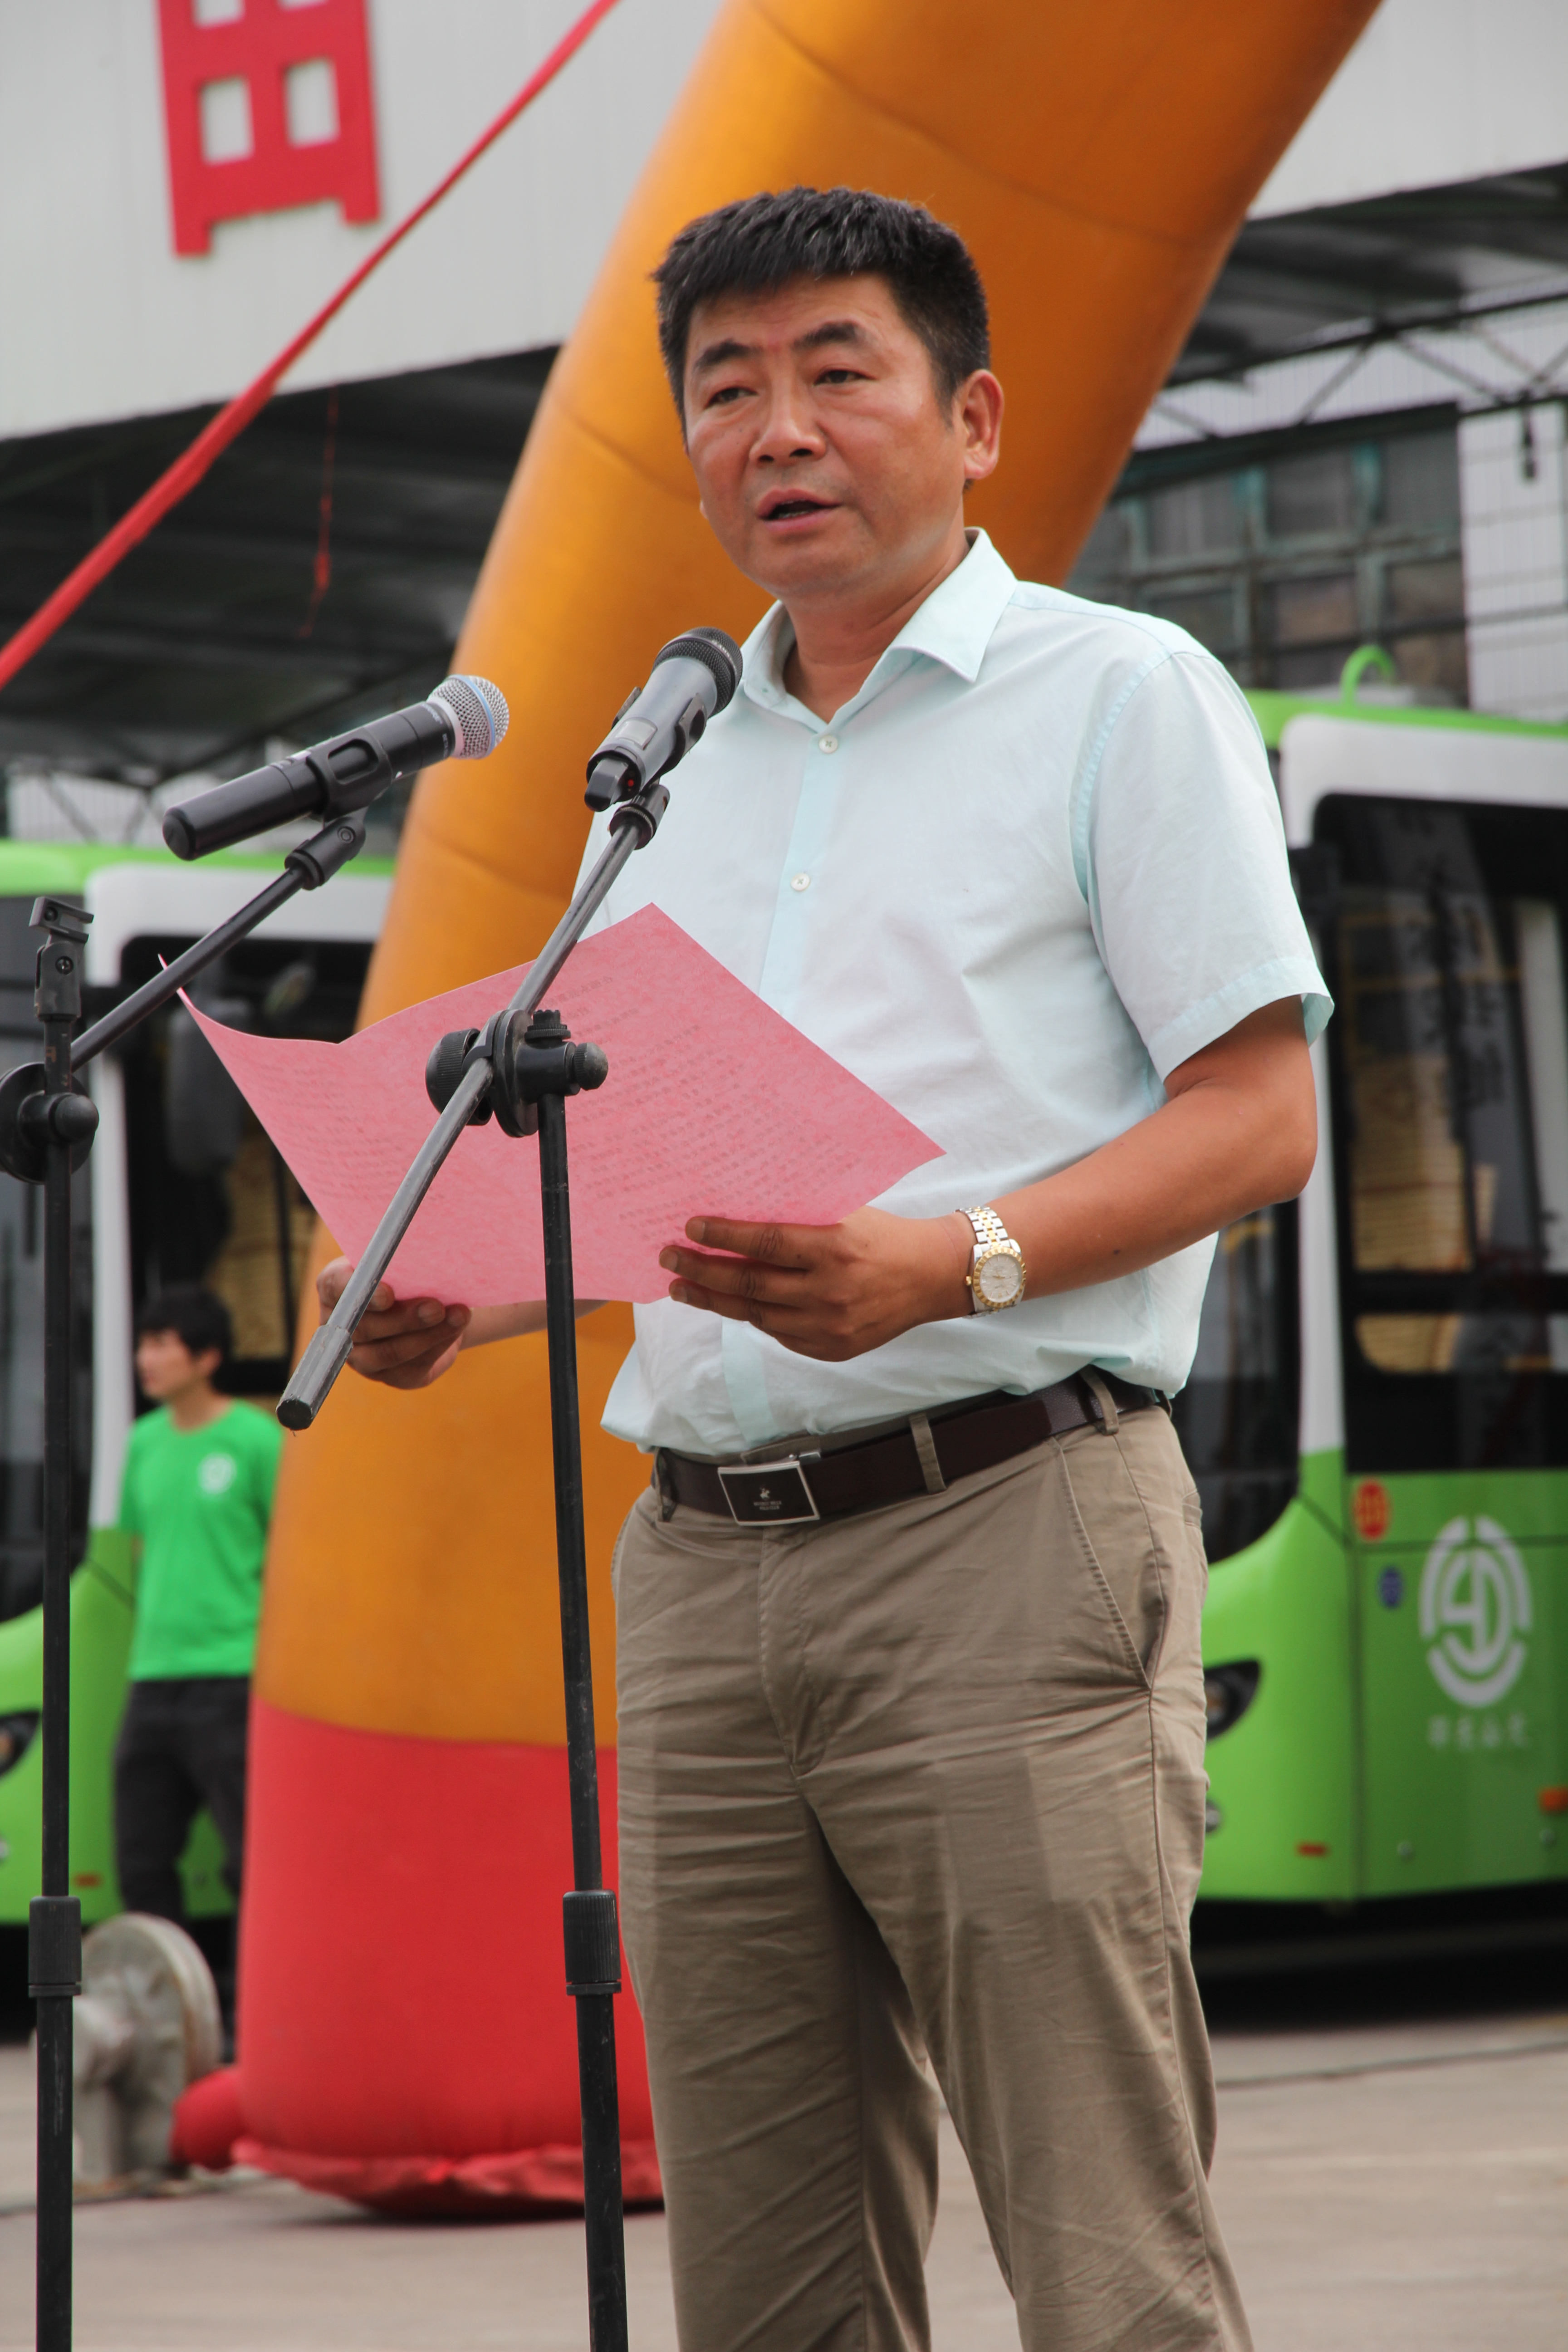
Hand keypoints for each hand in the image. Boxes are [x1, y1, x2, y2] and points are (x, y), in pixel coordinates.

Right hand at [316, 1256, 470, 1390]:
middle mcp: (341, 1327)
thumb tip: (417, 1248)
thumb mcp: (401, 1256)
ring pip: (390, 1352)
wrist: (429, 1299)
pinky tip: (456, 1327)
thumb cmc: (409, 1269)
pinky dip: (438, 1345)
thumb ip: (399, 1254)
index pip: (336, 1288)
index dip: (361, 1292)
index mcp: (334, 1288)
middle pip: (366, 1327)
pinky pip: (412, 1368)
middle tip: (436, 1306)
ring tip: (458, 1315)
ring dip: (428, 1334)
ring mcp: (362, 1357)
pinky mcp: (392, 1376)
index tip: (389, 1293)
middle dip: (404, 1318)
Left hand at [658, 1207, 972, 1361]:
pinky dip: (752, 1317)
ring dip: (713, 1301)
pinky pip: (779, 1333)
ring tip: (682, 1287)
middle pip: (749, 1285)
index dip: (723, 1237)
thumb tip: (737, 1211)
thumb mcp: (845, 1214)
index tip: (690, 1228)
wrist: (931, 1277)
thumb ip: (798, 1217)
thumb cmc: (882, 1235)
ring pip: (756, 1315)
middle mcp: (830, 1291)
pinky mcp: (831, 1349)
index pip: (764, 1243)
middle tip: (669, 1258)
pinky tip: (729, 1304)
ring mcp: (830, 1326)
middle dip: (702, 1271)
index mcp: (834, 1248)